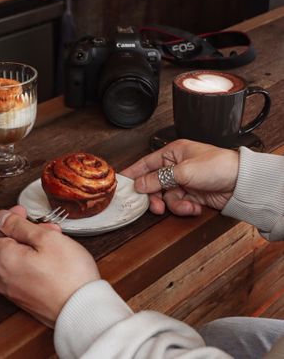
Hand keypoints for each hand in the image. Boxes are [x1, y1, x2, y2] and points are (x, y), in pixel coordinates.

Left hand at [0, 205, 99, 326]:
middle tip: (49, 229)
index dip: (10, 217)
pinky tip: (52, 260)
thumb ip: (18, 225)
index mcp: (2, 259)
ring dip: (32, 246)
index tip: (25, 212)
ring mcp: (11, 290)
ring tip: (55, 243)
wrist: (81, 310)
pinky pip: (21, 272)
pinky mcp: (23, 298)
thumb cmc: (68, 275)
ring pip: (15, 258)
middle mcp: (0, 277)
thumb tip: (0, 217)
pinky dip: (33, 261)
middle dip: (26, 231)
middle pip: (5, 243)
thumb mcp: (46, 238)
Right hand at [121, 139, 238, 215]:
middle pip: (153, 184)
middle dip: (155, 197)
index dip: (133, 173)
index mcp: (172, 153)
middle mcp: (175, 167)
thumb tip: (139, 184)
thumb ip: (158, 178)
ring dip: (174, 205)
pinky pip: (178, 204)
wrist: (242, 183)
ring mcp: (183, 182)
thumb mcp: (183, 171)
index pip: (146, 163)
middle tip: (155, 206)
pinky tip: (195, 207)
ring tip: (185, 205)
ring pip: (166, 197)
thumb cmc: (217, 166)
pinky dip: (185, 208)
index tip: (121, 183)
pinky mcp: (192, 195)